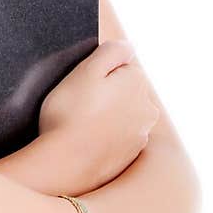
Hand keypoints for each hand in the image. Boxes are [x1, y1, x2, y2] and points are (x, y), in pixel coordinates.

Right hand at [39, 39, 159, 189]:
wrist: (65, 164)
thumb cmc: (70, 114)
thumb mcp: (86, 70)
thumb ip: (111, 51)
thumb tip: (128, 48)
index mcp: (137, 83)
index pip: (120, 66)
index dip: (97, 73)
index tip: (81, 86)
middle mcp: (147, 109)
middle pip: (123, 91)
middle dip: (106, 94)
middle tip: (78, 105)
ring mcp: (140, 135)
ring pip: (121, 115)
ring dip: (106, 116)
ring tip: (80, 125)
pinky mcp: (130, 156)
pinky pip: (117, 138)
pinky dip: (105, 137)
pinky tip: (86, 141)